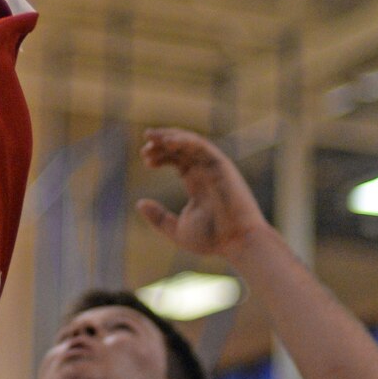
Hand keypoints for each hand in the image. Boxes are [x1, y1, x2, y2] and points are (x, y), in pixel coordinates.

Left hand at [136, 127, 268, 262]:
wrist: (238, 242)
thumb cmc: (213, 239)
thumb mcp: (177, 230)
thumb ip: (158, 217)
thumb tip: (139, 203)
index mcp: (197, 183)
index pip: (177, 160)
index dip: (160, 156)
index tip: (145, 159)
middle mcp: (206, 172)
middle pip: (181, 148)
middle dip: (161, 143)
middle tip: (144, 148)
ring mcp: (214, 167)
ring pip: (190, 142)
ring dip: (169, 136)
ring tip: (150, 136)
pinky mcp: (221, 165)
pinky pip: (201, 146)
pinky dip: (184, 140)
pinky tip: (167, 141)